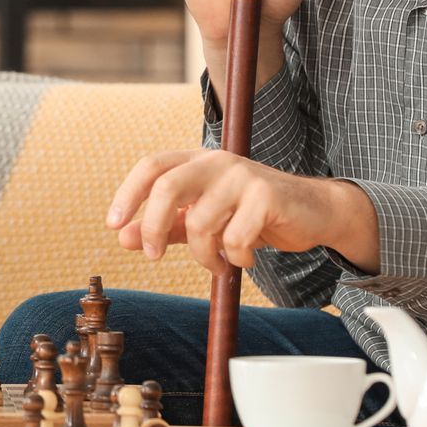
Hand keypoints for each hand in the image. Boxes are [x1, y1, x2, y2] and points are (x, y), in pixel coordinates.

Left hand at [106, 150, 340, 274]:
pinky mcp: (267, 195)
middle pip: (167, 186)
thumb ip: (167, 227)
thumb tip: (122, 237)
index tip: (112, 226)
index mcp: (198, 161)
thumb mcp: (205, 219)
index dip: (128, 194)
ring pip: (201, 222)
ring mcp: (243, 176)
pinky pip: (235, 238)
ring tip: (219, 265)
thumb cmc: (254, 215)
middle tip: (153, 256)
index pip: (152, 166)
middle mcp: (217, 162)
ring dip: (205, 256)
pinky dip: (236, 259)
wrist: (313, 212)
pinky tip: (247, 258)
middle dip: (153, 226)